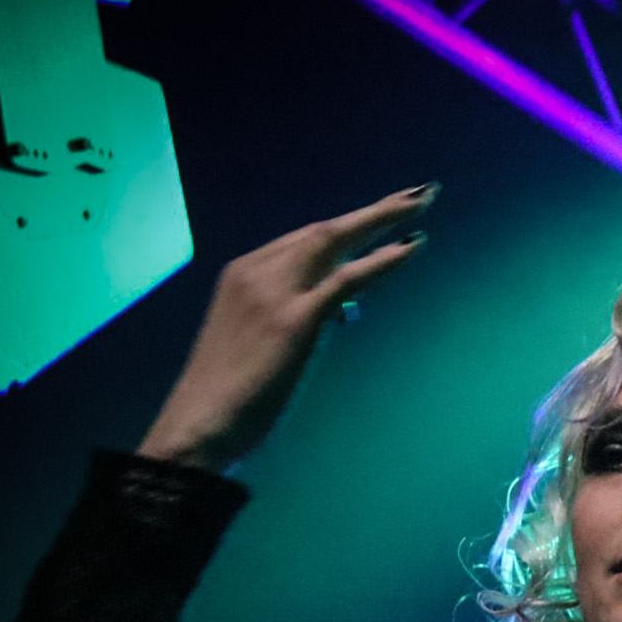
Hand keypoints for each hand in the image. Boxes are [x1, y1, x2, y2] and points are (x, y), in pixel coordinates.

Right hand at [136, 185, 436, 472]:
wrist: (197, 425)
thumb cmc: (228, 398)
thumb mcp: (259, 344)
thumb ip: (293, 319)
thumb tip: (338, 312)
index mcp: (241, 276)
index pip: (303, 241)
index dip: (346, 228)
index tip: (379, 217)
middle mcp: (256, 273)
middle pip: (324, 230)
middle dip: (375, 211)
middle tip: (418, 195)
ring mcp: (275, 293)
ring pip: (338, 239)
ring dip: (386, 217)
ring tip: (424, 201)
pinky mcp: (295, 319)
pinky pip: (350, 278)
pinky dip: (386, 258)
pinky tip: (414, 244)